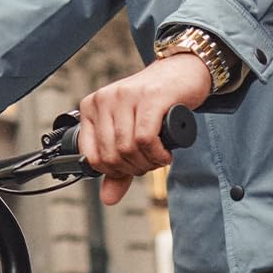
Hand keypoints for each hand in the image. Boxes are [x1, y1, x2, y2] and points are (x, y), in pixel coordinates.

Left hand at [78, 54, 210, 207]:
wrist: (181, 73)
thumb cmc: (154, 105)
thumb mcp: (130, 136)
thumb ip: (118, 169)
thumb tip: (108, 198)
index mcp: (92, 107)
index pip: (91, 157)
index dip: (113, 171)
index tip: (130, 167)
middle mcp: (105, 99)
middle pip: (111, 156)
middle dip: (133, 169)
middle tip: (149, 163)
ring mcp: (126, 96)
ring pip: (128, 149)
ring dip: (147, 162)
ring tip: (158, 156)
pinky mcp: (150, 97)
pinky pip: (145, 139)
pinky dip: (157, 154)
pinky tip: (165, 153)